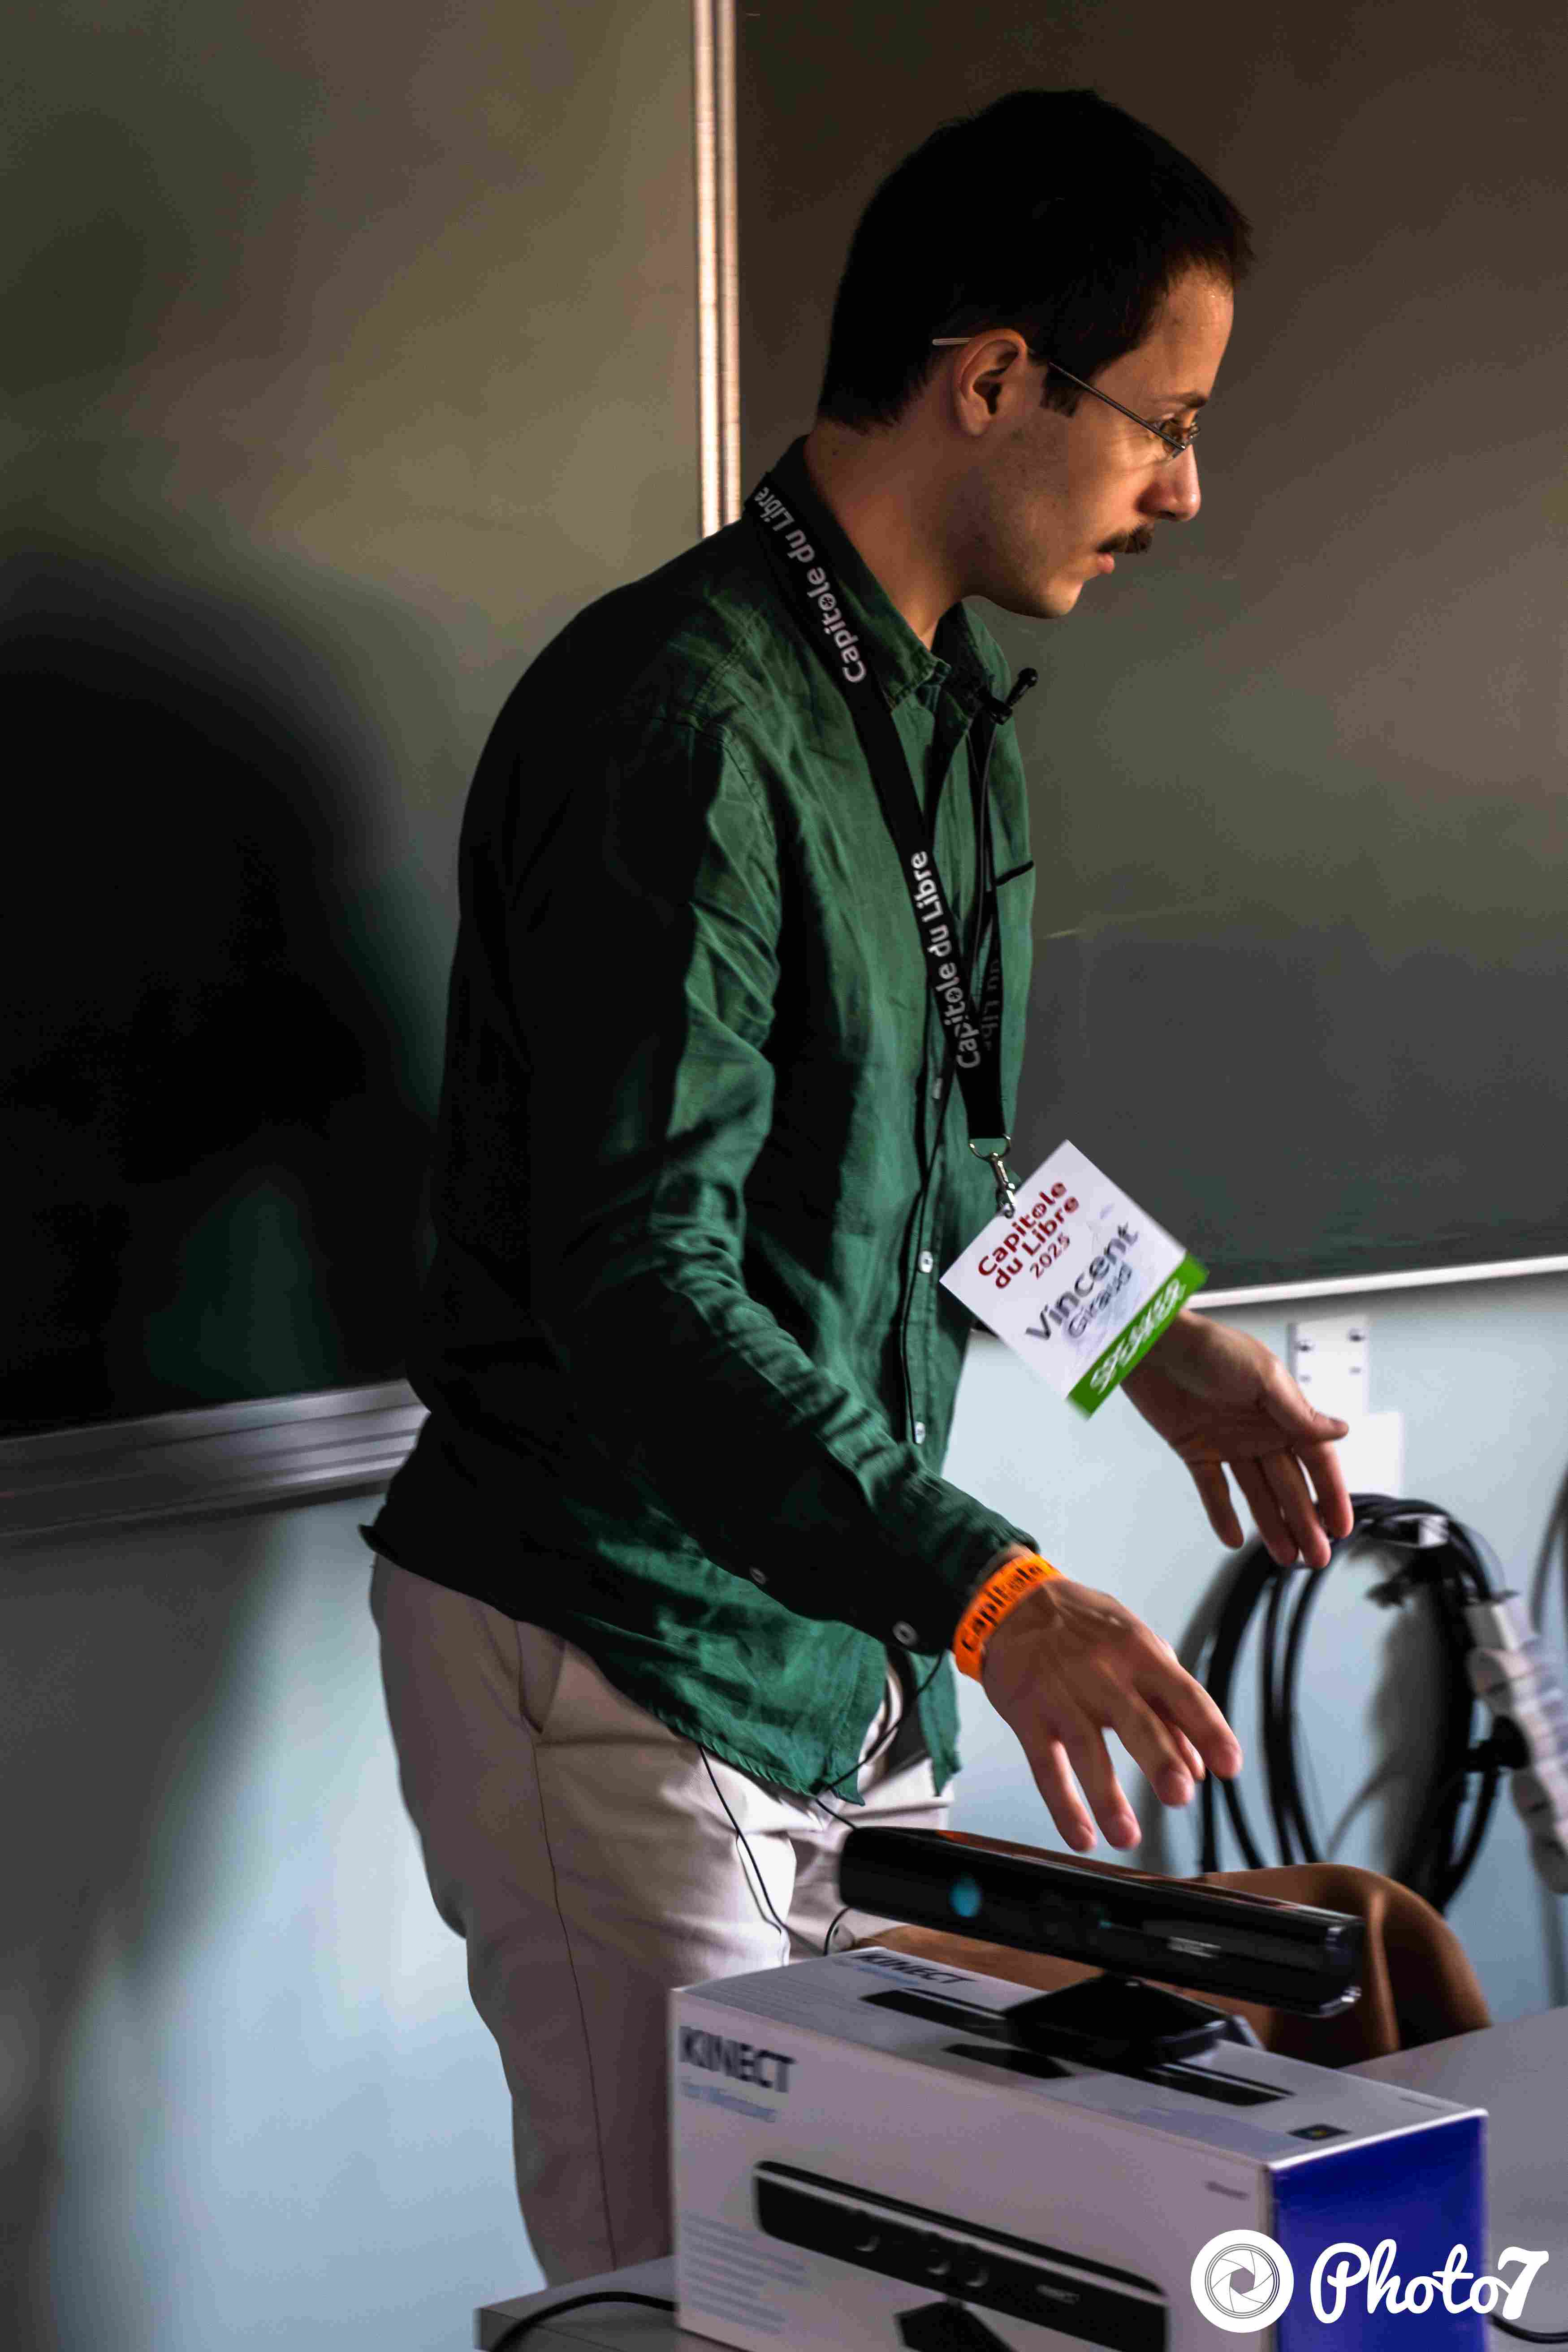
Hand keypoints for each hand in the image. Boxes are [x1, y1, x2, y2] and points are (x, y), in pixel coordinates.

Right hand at [981, 1571, 1241, 1849]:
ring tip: (1127, 1836)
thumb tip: (1198, 1766)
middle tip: (1179, 1795)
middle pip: (1135, 1720)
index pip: (1182, 1693)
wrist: (1012, 1604)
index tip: (1229, 1766)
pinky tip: (1081, 1835)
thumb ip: (1167, 1704)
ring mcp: (1061, 1694)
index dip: (1208, 1730)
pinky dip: (1062, 1803)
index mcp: (1138, 1653)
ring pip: (1086, 1747)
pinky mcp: (1027, 1713)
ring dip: (1107, 1796)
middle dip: (1159, 1759)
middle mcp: (1102, 1672)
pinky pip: (1045, 1764)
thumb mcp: (1134, 1647)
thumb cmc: (1084, 1629)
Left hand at [1121, 1310, 1353, 1569]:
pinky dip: (1222, 1513)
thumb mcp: (1263, 1376)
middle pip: (1289, 1484)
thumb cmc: (1209, 1347)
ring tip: (1286, 1557)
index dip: (1330, 1494)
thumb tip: (1341, 1431)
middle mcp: (1259, 1430)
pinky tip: (1234, 1538)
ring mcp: (1228, 1442)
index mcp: (1282, 1412)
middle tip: (1316, 1557)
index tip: (1341, 1526)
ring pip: (1257, 1493)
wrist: (1152, 1343)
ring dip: (1272, 1525)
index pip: (1315, 1460)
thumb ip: (1298, 1412)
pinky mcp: (1195, 1449)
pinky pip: (1213, 1488)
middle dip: (1305, 1521)